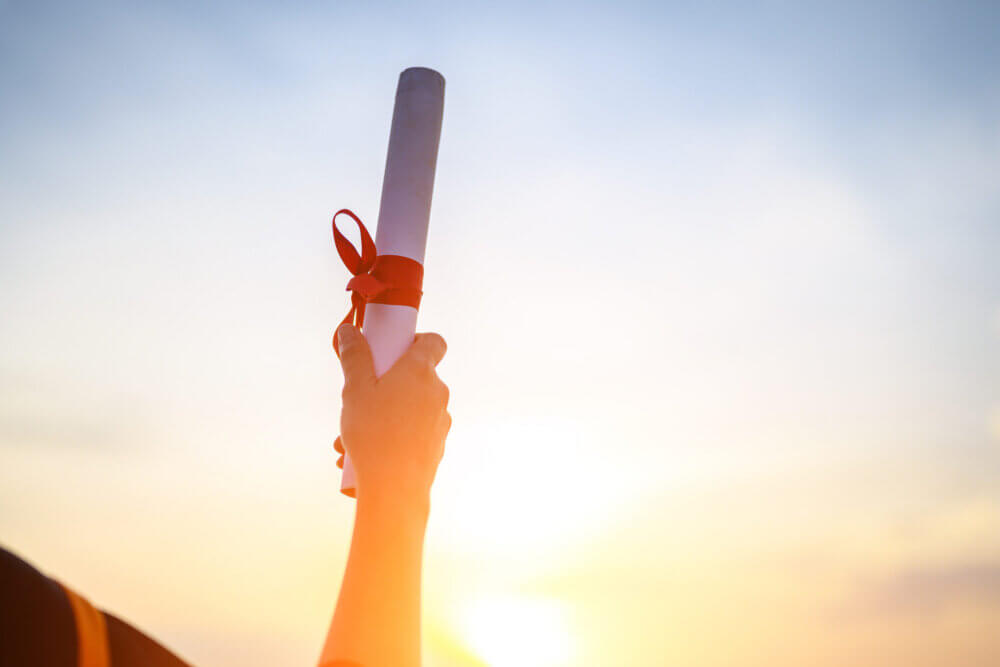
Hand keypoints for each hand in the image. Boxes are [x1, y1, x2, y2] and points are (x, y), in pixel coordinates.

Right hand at [335, 323, 450, 505]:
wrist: (396, 487)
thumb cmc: (374, 434)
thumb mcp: (355, 390)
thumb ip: (354, 357)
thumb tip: (349, 330)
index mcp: (420, 370)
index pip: (434, 341)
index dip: (415, 340)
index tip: (392, 351)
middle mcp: (437, 391)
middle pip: (414, 376)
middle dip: (384, 385)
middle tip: (356, 402)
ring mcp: (440, 419)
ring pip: (408, 408)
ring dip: (381, 415)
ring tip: (346, 440)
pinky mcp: (437, 443)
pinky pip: (412, 431)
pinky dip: (391, 436)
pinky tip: (361, 456)